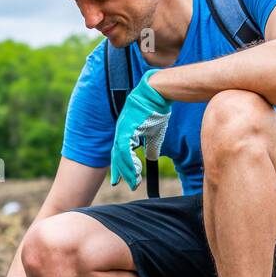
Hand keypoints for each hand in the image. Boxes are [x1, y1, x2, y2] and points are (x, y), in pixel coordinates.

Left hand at [111, 69, 171, 190]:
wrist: (158, 92)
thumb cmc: (157, 109)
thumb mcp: (155, 132)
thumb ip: (152, 145)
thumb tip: (152, 158)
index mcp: (126, 131)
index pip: (120, 151)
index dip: (120, 165)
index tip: (120, 178)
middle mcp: (121, 130)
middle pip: (117, 155)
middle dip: (120, 171)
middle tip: (122, 184)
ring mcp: (123, 129)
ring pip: (121, 155)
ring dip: (127, 170)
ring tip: (134, 183)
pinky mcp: (128, 128)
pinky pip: (126, 150)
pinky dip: (129, 162)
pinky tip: (135, 171)